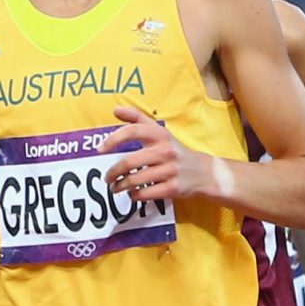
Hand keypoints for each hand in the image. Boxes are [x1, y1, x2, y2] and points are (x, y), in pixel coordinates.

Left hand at [99, 106, 227, 203]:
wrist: (204, 172)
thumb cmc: (175, 151)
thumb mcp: (160, 132)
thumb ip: (138, 119)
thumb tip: (116, 110)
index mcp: (160, 135)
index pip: (133, 131)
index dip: (113, 139)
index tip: (100, 149)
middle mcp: (165, 151)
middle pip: (128, 162)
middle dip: (113, 173)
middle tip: (108, 178)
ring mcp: (170, 170)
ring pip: (134, 180)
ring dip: (120, 186)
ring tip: (116, 187)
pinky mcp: (173, 188)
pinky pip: (145, 194)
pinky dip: (134, 195)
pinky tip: (132, 193)